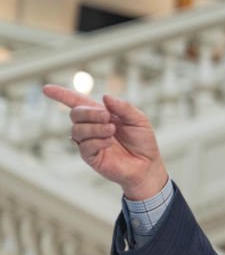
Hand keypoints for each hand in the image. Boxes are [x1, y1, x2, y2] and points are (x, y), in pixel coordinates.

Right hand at [42, 85, 168, 199]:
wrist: (147, 165)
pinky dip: (97, 141)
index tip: (46, 89)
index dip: (62, 95)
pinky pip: (84, 146)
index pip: (77, 102)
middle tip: (107, 116)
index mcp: (101, 115)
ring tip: (112, 130)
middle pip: (75, 114)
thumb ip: (123, 107)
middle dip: (89, 113)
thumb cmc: (142, 142)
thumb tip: (105, 97)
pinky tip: (109, 142)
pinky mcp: (90, 156)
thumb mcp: (138, 119)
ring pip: (77, 130)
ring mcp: (89, 142)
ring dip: (95, 127)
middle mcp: (92, 127)